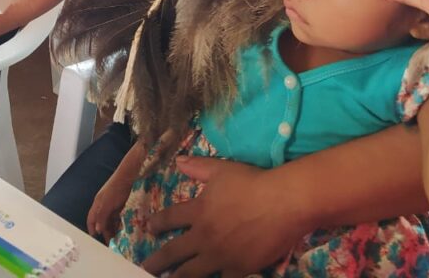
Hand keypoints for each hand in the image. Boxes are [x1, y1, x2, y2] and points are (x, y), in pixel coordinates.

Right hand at [87, 164, 134, 239]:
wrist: (131, 175)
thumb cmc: (117, 187)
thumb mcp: (107, 203)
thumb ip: (101, 216)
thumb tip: (97, 230)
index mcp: (98, 204)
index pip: (91, 218)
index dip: (92, 228)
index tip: (95, 238)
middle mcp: (105, 205)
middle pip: (103, 221)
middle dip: (105, 231)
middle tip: (111, 243)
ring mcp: (114, 204)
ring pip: (112, 220)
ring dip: (114, 229)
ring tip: (120, 239)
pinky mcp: (123, 204)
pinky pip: (120, 217)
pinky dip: (122, 224)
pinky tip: (126, 230)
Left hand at [142, 157, 303, 277]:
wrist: (282, 202)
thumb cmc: (252, 182)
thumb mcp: (221, 169)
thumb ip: (198, 167)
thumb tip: (178, 161)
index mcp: (198, 211)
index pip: (169, 218)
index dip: (156, 224)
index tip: (149, 229)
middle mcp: (203, 236)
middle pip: (173, 252)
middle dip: (156, 261)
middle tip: (145, 268)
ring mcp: (220, 255)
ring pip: (191, 273)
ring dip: (177, 277)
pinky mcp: (239, 269)